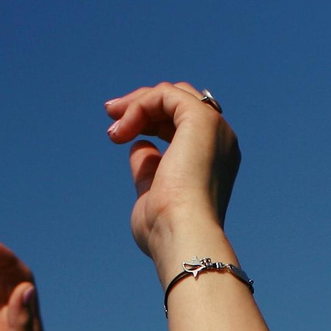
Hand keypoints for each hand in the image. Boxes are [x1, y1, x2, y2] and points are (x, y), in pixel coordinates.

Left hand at [105, 83, 239, 265]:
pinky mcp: (202, 118)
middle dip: (142, 104)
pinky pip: (164, 95)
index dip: (148, 121)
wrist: (182, 235)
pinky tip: (123, 131)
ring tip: (113, 130)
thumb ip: (148, 168)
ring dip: (136, 105)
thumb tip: (139, 146)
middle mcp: (220, 140)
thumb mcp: (153, 193)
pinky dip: (139, 106)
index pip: (182, 123)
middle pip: (179, 102)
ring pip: (171, 94)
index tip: (118, 134)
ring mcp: (214, 127)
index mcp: (213, 159)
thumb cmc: (166, 229)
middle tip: (110, 115)